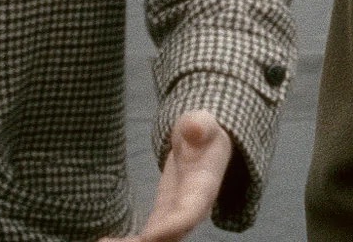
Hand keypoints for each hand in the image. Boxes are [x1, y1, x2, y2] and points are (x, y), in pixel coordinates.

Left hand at [100, 110, 232, 241]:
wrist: (206, 147)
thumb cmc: (204, 133)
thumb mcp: (204, 123)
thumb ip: (199, 125)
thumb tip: (193, 128)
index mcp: (202, 188)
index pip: (190, 212)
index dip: (173, 225)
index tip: (150, 237)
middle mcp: (191, 211)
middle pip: (171, 236)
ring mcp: (175, 218)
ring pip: (158, 240)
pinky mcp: (161, 219)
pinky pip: (146, 237)